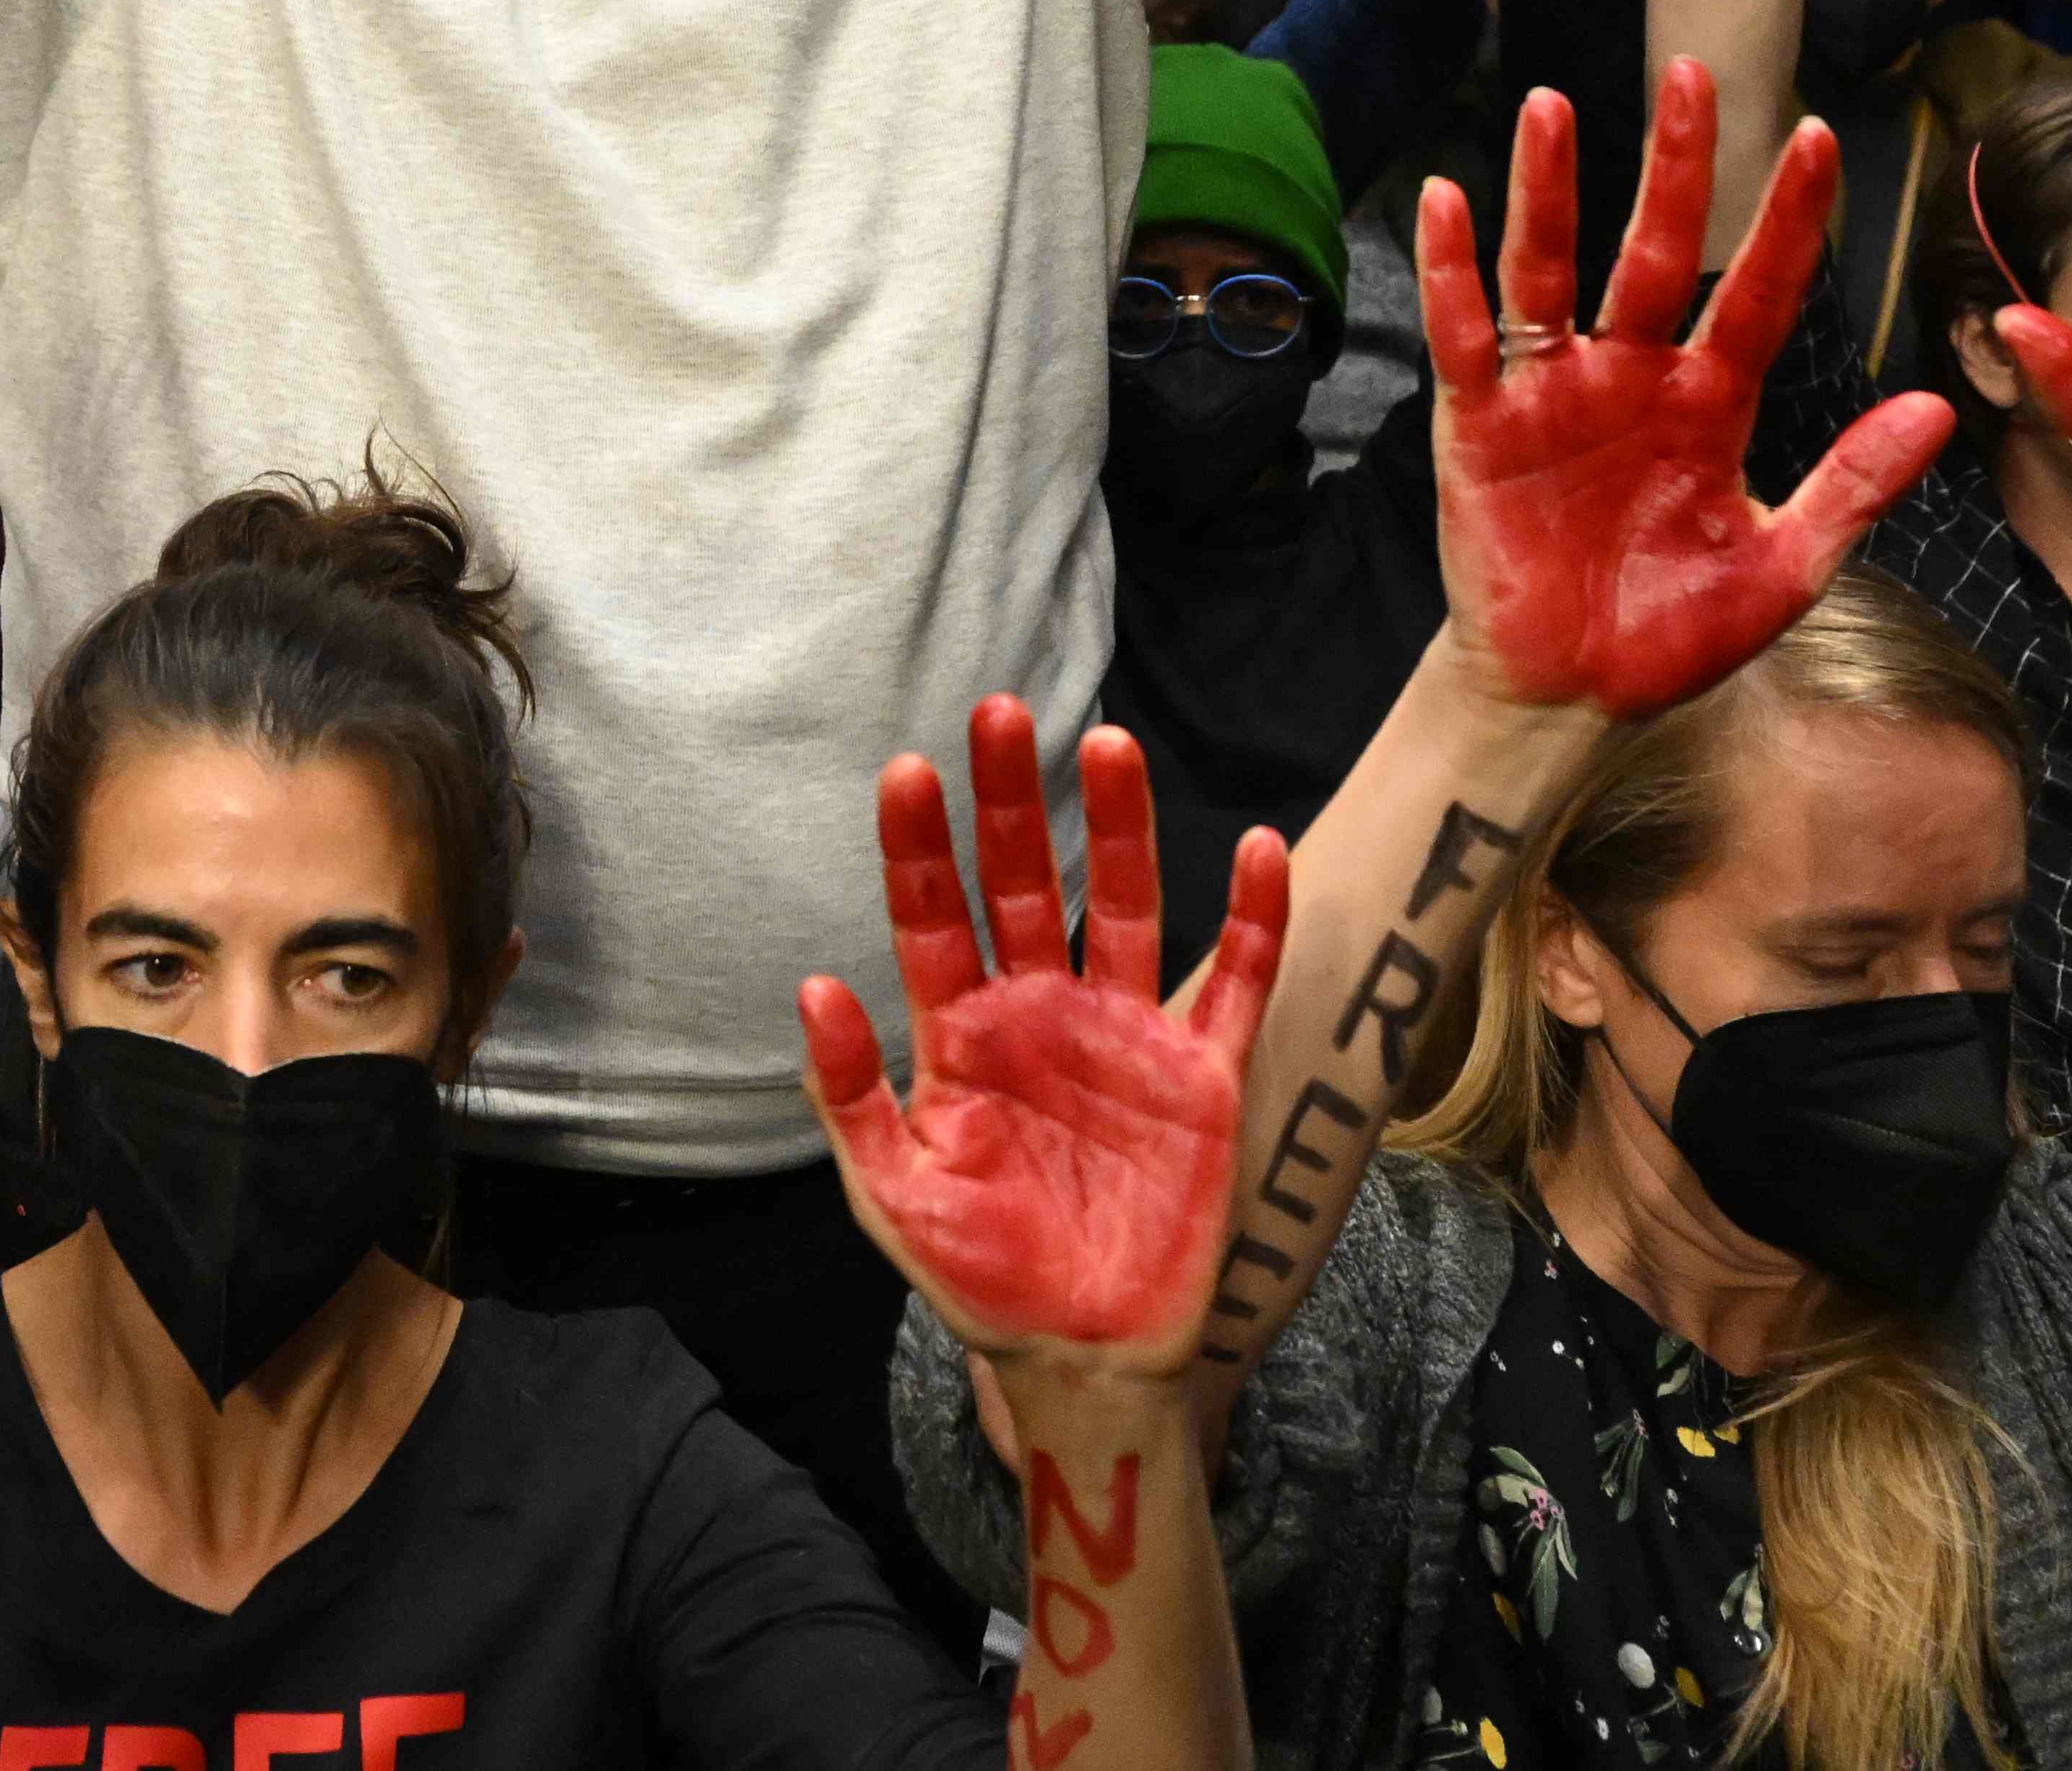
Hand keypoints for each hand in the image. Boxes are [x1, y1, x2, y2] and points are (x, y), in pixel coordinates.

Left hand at [805, 704, 1283, 1379]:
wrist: (1081, 1358)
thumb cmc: (979, 1276)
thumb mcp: (893, 1193)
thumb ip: (849, 1095)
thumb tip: (813, 983)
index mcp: (963, 1034)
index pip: (933, 917)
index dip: (919, 847)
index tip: (906, 772)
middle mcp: (1042, 1013)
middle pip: (1024, 883)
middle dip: (1009, 801)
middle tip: (997, 713)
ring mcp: (1125, 1037)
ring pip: (1123, 906)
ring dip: (1119, 828)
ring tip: (1106, 745)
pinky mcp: (1202, 1077)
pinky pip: (1233, 982)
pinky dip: (1251, 918)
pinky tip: (1258, 849)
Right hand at [1420, 60, 1958, 716]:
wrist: (1573, 699)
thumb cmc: (1676, 637)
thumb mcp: (1784, 570)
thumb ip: (1853, 486)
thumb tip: (1940, 410)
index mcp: (1710, 404)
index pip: (1759, 292)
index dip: (1788, 219)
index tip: (1822, 137)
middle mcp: (1632, 377)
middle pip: (1657, 251)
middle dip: (1676, 165)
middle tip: (1692, 72)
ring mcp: (1553, 393)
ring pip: (1551, 270)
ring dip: (1550, 190)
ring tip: (1553, 105)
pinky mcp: (1481, 423)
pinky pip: (1465, 334)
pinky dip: (1451, 270)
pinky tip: (1448, 200)